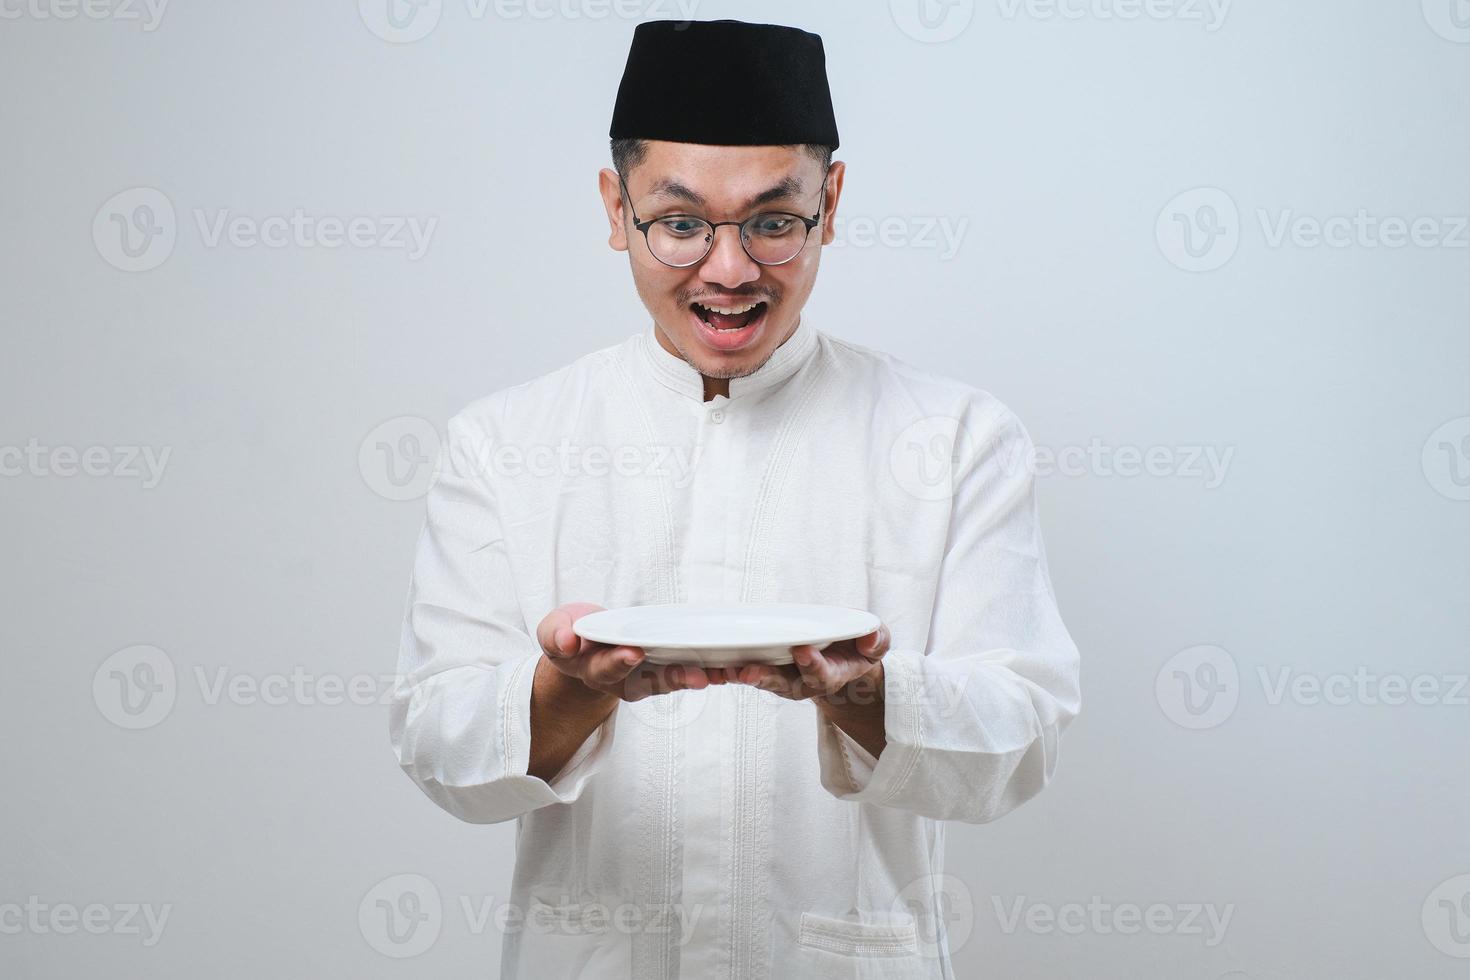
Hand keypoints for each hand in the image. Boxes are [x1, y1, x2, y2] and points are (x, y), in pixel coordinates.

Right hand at [537, 602, 733, 701]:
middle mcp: (621, 680)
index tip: (634, 652)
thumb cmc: (571, 634)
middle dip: (672, 677)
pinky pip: (686, 673)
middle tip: (694, 674)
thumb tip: (567, 640)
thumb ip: (556, 635)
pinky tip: (729, 668)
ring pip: (672, 681)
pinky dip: (707, 671)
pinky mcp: (663, 671)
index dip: (619, 661)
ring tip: (720, 675)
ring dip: (698, 678)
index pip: (605, 667)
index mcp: (591, 669)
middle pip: (647, 682)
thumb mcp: (554, 630)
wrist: (584, 645)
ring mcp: (643, 679)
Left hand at [730, 624, 890, 703]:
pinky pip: (746, 671)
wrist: (842, 661)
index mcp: (830, 674)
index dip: (813, 664)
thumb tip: (871, 637)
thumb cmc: (857, 649)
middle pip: (784, 684)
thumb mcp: (875, 644)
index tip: (803, 650)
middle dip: (768, 678)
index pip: (821, 673)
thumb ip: (875, 640)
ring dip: (743, 676)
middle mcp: (803, 681)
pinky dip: (731, 668)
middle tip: (751, 671)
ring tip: (726, 669)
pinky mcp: (766, 669)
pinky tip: (714, 662)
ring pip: (762, 680)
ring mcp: (783, 677)